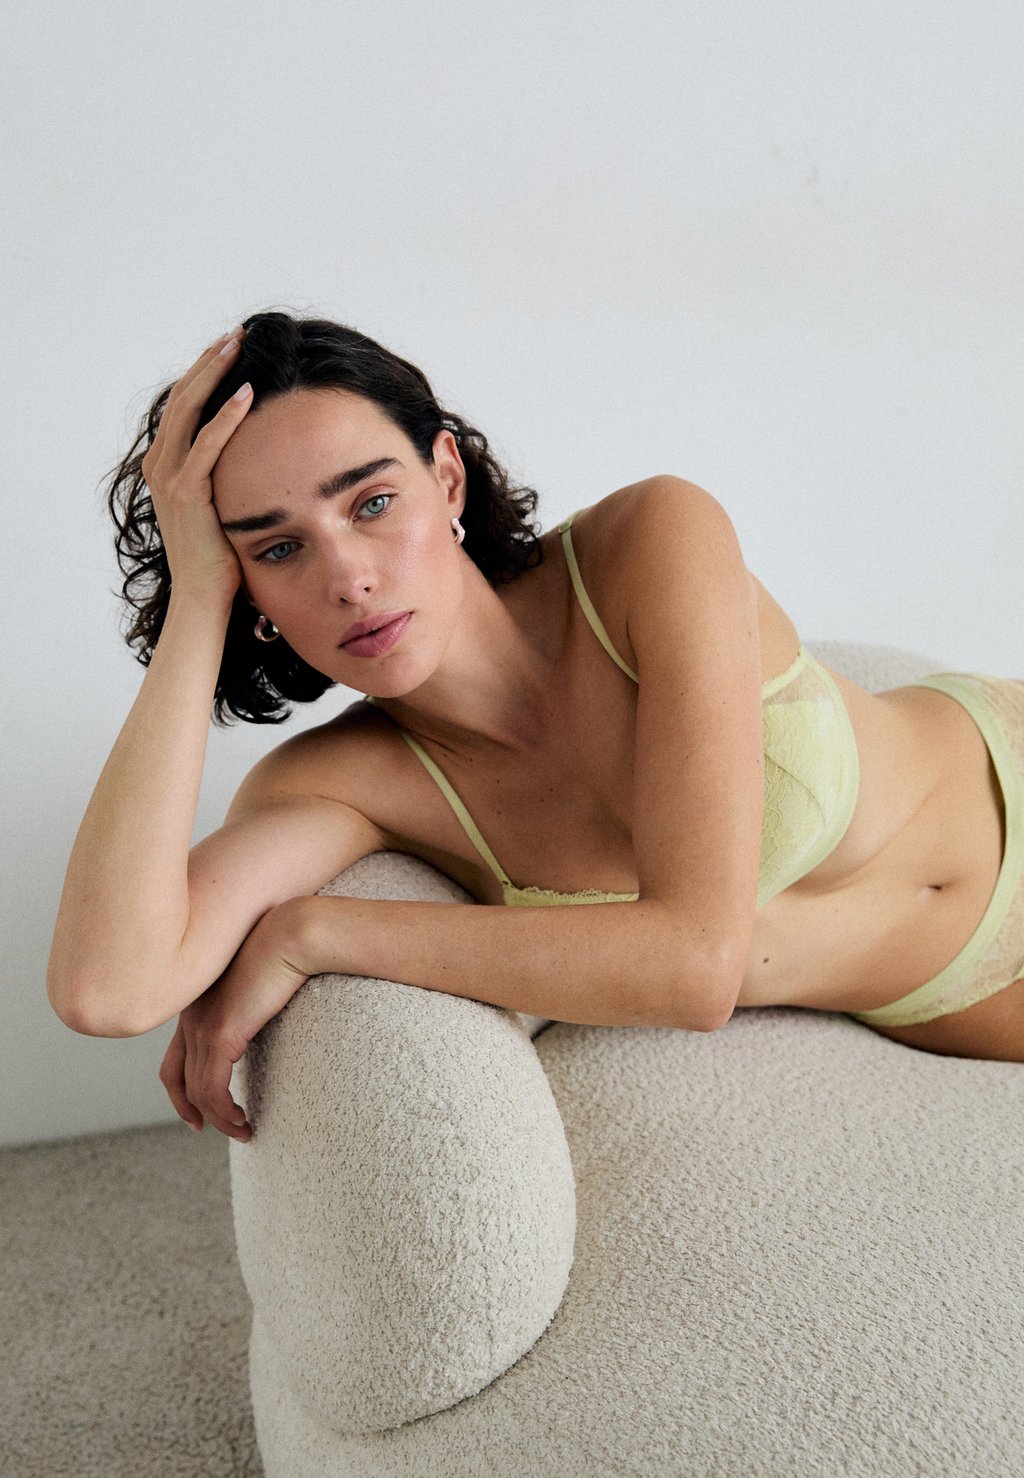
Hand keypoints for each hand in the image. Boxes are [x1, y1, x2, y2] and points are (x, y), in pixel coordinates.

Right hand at [141, 329, 253, 607]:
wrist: (205, 597)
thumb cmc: (221, 557)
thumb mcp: (223, 503)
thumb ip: (230, 473)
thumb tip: (261, 451)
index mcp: (167, 464)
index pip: (185, 405)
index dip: (205, 372)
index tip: (232, 347)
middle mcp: (160, 465)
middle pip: (183, 397)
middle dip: (210, 361)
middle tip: (238, 334)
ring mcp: (170, 478)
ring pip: (189, 410)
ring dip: (214, 374)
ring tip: (238, 346)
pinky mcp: (186, 493)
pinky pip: (206, 444)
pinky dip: (225, 416)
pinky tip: (245, 392)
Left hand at [159, 902, 312, 1141]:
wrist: (291, 933)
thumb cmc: (285, 947)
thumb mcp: (259, 980)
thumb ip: (251, 1000)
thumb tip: (261, 1014)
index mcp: (196, 1001)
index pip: (174, 1053)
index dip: (181, 1085)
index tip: (199, 1107)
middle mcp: (190, 1015)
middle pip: (174, 1076)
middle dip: (188, 1108)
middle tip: (205, 1127)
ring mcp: (201, 1025)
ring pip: (196, 1090)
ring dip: (219, 1118)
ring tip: (243, 1130)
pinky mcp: (221, 1034)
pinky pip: (212, 1089)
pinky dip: (224, 1112)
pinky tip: (244, 1120)